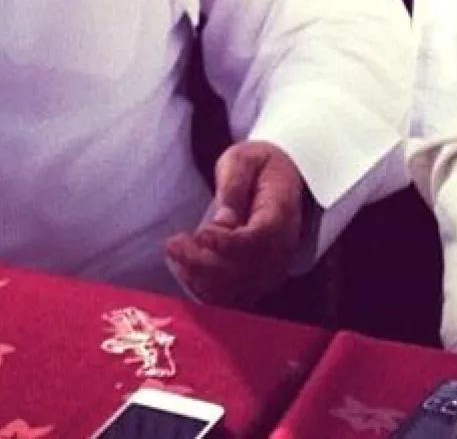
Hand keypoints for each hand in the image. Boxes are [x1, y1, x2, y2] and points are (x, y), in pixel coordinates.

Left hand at [165, 140, 305, 307]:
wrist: (283, 177)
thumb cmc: (260, 165)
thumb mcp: (244, 159)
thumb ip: (234, 186)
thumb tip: (223, 221)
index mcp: (282, 211)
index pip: (260, 238)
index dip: (229, 244)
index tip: (200, 234)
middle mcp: (283, 245)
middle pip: (245, 270)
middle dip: (204, 262)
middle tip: (174, 243)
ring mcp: (273, 266)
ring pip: (238, 289)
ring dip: (201, 278)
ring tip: (177, 254)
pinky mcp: (260, 278)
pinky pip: (234, 297)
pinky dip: (208, 290)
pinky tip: (187, 270)